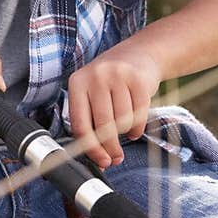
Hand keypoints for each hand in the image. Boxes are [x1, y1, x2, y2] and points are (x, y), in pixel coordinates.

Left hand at [67, 44, 162, 170]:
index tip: (102, 162)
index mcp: (77, 83)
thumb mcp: (92, 95)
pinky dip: (138, 127)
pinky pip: (140, 115)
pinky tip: (135, 125)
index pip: (81, 125)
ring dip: (126, 133)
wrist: (138, 54)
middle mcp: (95, 76)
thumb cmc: (110, 82)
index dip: (91, 149)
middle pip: (103, 127)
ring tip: (125, 129)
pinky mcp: (138, 78)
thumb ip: (91, 123)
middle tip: (116, 158)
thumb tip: (99, 159)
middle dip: (111, 148)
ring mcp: (117, 75)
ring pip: (123, 122)